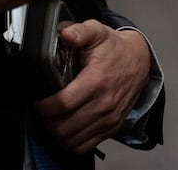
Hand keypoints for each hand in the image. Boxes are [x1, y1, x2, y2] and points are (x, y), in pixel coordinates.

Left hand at [34, 22, 150, 153]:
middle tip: (41, 111)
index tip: (37, 102)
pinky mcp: (112, 127)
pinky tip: (64, 129)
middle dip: (46, 121)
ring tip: (50, 120)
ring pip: (73, 140)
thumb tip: (65, 34)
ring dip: (56, 133)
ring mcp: (109, 119)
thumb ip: (80, 31)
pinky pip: (86, 146)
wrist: (139, 61)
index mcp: (96, 81)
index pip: (64, 103)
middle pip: (65, 127)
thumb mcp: (97, 31)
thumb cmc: (114, 48)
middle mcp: (104, 104)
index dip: (44, 107)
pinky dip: (70, 142)